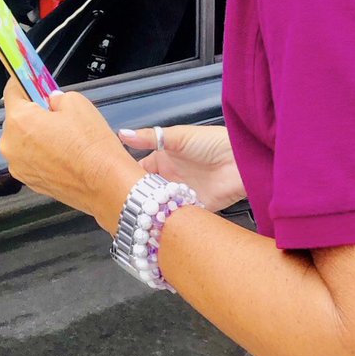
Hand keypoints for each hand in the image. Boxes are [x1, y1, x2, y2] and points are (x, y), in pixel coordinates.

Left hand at [0, 82, 142, 233]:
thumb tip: (51, 101)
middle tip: (57, 113)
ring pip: (23, 141)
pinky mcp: (29, 182)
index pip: (12, 92)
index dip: (24, 83)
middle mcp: (11, 145)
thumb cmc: (91, 146)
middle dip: (34, 113)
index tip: (31, 81)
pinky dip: (42, 154)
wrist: (105, 185)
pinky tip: (64, 154)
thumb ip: (56, 97)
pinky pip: (31, 159)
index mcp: (19, 121)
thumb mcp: (78, 103)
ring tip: (65, 138)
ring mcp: (18, 167)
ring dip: (37, 135)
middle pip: (17, 119)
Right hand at [118, 124, 245, 212]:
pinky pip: (179, 217)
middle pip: (147, 192)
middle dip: (137, 199)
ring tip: (139, 216)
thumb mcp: (177, 136)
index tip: (112, 186)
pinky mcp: (196, 208)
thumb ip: (149, 138)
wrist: (242, 159)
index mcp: (163, 159)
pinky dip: (170, 220)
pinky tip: (160, 222)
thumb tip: (122, 133)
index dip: (127, 179)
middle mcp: (170, 178)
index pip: (139, 172)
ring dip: (153, 210)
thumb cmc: (213, 142)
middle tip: (123, 207)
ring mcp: (182, 194)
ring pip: (160, 206)